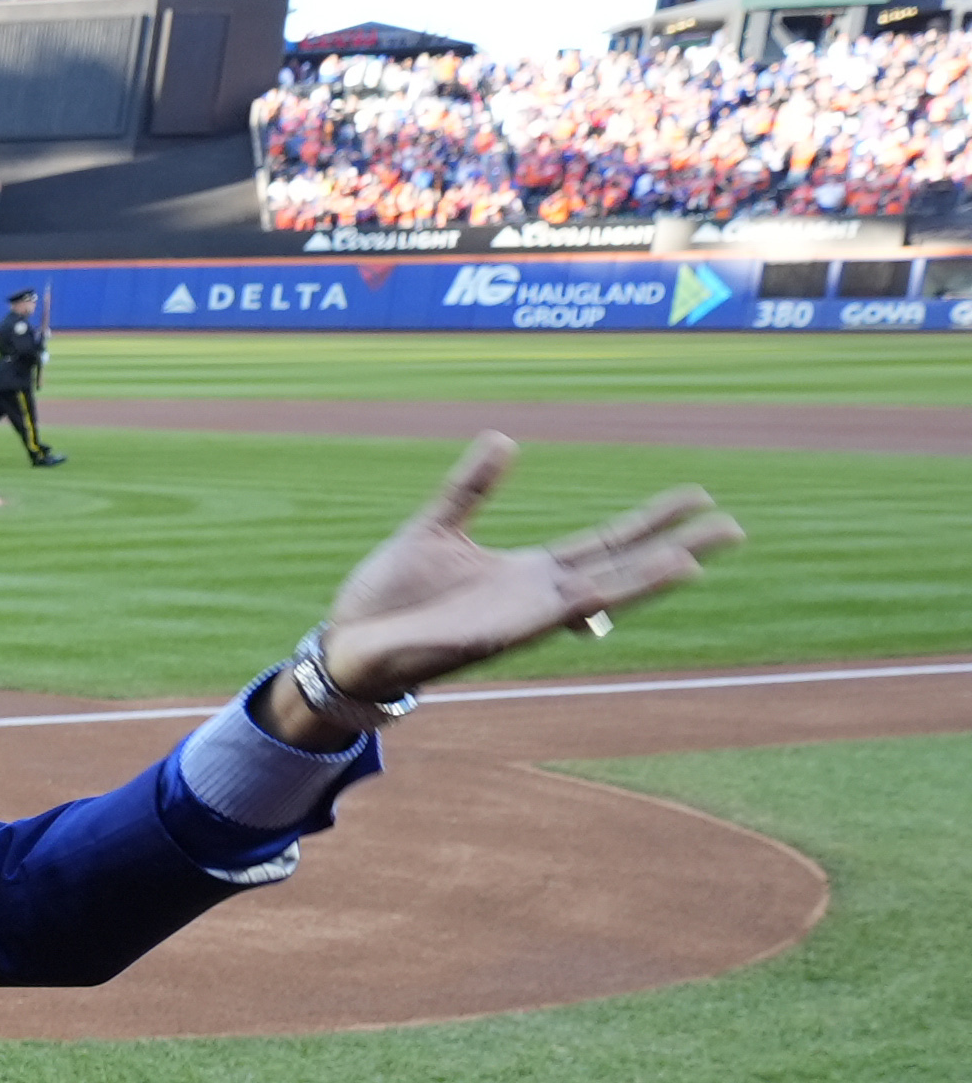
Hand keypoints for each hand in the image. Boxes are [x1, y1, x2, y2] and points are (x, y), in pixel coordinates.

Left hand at [301, 436, 742, 718]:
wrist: (345, 644)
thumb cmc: (389, 597)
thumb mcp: (436, 528)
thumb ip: (471, 489)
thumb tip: (503, 439)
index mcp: (527, 572)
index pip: (606, 542)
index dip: (651, 521)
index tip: (698, 497)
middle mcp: (536, 598)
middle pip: (622, 567)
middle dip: (677, 549)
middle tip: (736, 529)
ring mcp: (521, 619)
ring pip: (600, 596)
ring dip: (646, 580)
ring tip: (697, 559)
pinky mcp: (495, 637)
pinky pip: (546, 619)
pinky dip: (584, 605)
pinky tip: (610, 592)